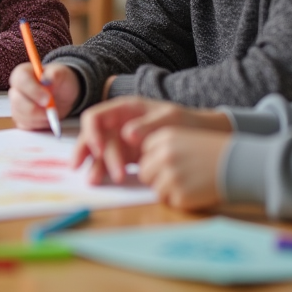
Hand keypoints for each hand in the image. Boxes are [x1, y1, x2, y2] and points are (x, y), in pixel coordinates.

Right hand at [9, 62, 79, 129]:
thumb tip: (46, 78)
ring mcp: (16, 105)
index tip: (48, 98)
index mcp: (22, 74)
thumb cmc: (60, 82)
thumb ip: (55, 74)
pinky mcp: (20, 118)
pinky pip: (25, 125)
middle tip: (52, 110)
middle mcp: (16, 89)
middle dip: (35, 108)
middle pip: (17, 100)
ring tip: (52, 112)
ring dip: (39, 117)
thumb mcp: (62, 74)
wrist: (63, 95)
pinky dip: (38, 124)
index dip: (32, 90)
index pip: (20, 80)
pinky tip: (47, 118)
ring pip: (21, 115)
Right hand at [73, 96, 231, 184]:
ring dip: (95, 166)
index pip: (95, 117)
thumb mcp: (169, 118)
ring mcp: (120, 140)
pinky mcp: (126, 156)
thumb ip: (147, 125)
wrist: (200, 136)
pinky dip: (105, 172)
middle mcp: (116, 124)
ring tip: (95, 182)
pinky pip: (110, 163)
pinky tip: (103, 182)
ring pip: (99, 152)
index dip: (92, 133)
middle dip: (91, 155)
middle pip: (93, 137)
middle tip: (97, 174)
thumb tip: (127, 134)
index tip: (99, 150)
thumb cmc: (185, 122)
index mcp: (123, 109)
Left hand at [139, 127, 229, 210]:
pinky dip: (183, 201)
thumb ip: (164, 148)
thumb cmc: (215, 152)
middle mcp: (164, 155)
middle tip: (180, 178)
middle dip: (158, 178)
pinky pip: (171, 202)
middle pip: (145, 173)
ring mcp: (171, 175)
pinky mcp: (181, 195)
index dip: (157, 162)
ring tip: (191, 184)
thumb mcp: (187, 139)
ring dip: (170, 191)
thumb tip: (144, 167)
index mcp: (164, 137)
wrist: (241, 163)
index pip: (145, 153)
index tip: (174, 163)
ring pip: (156, 190)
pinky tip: (198, 192)